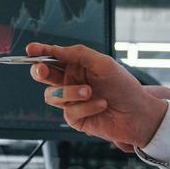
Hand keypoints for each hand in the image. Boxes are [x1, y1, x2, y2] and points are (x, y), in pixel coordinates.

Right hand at [26, 43, 167, 151]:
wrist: (138, 114)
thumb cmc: (124, 86)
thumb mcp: (103, 63)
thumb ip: (78, 54)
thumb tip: (55, 49)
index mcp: (76, 65)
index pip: (53, 56)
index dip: (39, 52)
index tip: (31, 49)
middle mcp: (71, 82)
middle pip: (43, 75)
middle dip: (40, 71)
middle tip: (43, 70)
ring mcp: (71, 101)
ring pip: (52, 95)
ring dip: (70, 92)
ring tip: (90, 92)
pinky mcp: (75, 118)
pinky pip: (69, 111)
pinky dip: (86, 107)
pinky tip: (101, 105)